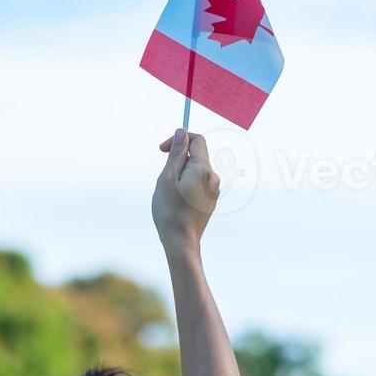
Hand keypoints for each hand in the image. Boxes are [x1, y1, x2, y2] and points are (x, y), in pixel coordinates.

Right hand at [152, 129, 220, 252]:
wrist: (181, 243)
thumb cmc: (170, 211)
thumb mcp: (167, 178)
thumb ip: (176, 154)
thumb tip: (181, 133)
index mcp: (203, 169)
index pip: (197, 139)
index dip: (179, 139)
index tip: (162, 149)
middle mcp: (213, 177)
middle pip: (196, 155)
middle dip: (177, 159)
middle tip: (163, 177)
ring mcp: (213, 190)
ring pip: (195, 169)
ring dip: (179, 173)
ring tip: (169, 192)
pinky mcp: (210, 200)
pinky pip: (197, 182)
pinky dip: (185, 184)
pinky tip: (176, 201)